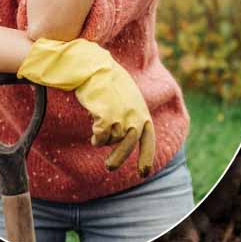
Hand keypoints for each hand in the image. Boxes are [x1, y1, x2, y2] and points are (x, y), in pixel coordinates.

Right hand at [16, 38, 155, 175]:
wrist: (94, 68)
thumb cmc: (107, 81)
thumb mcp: (127, 98)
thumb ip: (130, 115)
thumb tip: (126, 136)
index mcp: (142, 112)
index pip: (148, 139)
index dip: (146, 157)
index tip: (143, 173)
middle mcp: (135, 116)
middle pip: (128, 146)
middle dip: (118, 158)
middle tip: (109, 167)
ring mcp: (122, 118)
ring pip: (111, 140)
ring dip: (103, 139)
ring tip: (97, 132)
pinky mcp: (107, 118)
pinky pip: (100, 138)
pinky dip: (96, 137)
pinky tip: (92, 129)